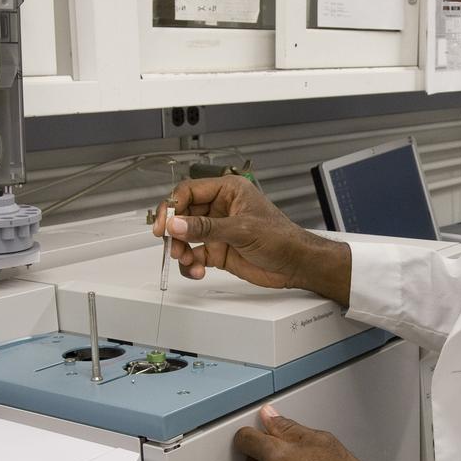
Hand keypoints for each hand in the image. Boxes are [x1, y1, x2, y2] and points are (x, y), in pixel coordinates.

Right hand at [153, 175, 350, 303]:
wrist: (296, 264)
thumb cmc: (281, 237)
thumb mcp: (241, 230)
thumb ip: (206, 228)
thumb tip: (176, 224)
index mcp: (228, 191)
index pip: (189, 191)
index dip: (173, 206)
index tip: (165, 224)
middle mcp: (220, 208)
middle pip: (182, 214)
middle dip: (174, 231)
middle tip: (170, 244)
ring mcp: (218, 230)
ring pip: (185, 236)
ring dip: (181, 249)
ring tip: (186, 260)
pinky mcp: (218, 250)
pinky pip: (195, 255)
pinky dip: (191, 264)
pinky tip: (197, 270)